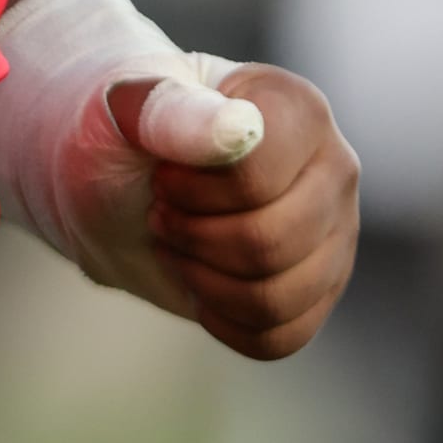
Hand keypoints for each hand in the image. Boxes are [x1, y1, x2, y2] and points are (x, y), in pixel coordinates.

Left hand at [110, 64, 359, 359]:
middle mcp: (332, 164)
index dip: (192, 193)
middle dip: (194, 239)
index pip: (258, 178)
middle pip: (271, 243)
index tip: (160, 175)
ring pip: (279, 298)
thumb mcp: (119, 109)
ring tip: (177, 242)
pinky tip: (198, 280)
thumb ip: (171, 112)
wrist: (108, 182)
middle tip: (162, 213)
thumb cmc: (113, 132)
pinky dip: (222, 319)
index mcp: (294, 106)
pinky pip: (281, 336)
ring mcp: (334, 229)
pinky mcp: (321, 284)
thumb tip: (236, 129)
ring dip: (203, 281)